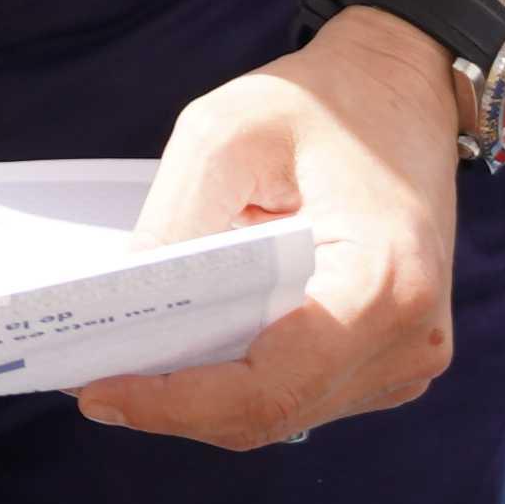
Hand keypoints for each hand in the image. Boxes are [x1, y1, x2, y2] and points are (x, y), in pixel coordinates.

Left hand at [80, 13, 464, 449]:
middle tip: (93, 383)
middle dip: (174, 405)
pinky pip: (305, 394)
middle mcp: (412, 339)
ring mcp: (412, 358)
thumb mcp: (223, 136)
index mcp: (383, 284)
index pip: (268, 388)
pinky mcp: (397, 359)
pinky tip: (187, 357)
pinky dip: (241, 384)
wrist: (402, 89)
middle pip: (271, 412)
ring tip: (127, 370)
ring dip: (204, 400)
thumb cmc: (322, 102)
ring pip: (284, 414)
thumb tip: (123, 307)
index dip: (174, 404)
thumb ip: (173, 224)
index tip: (98, 393)